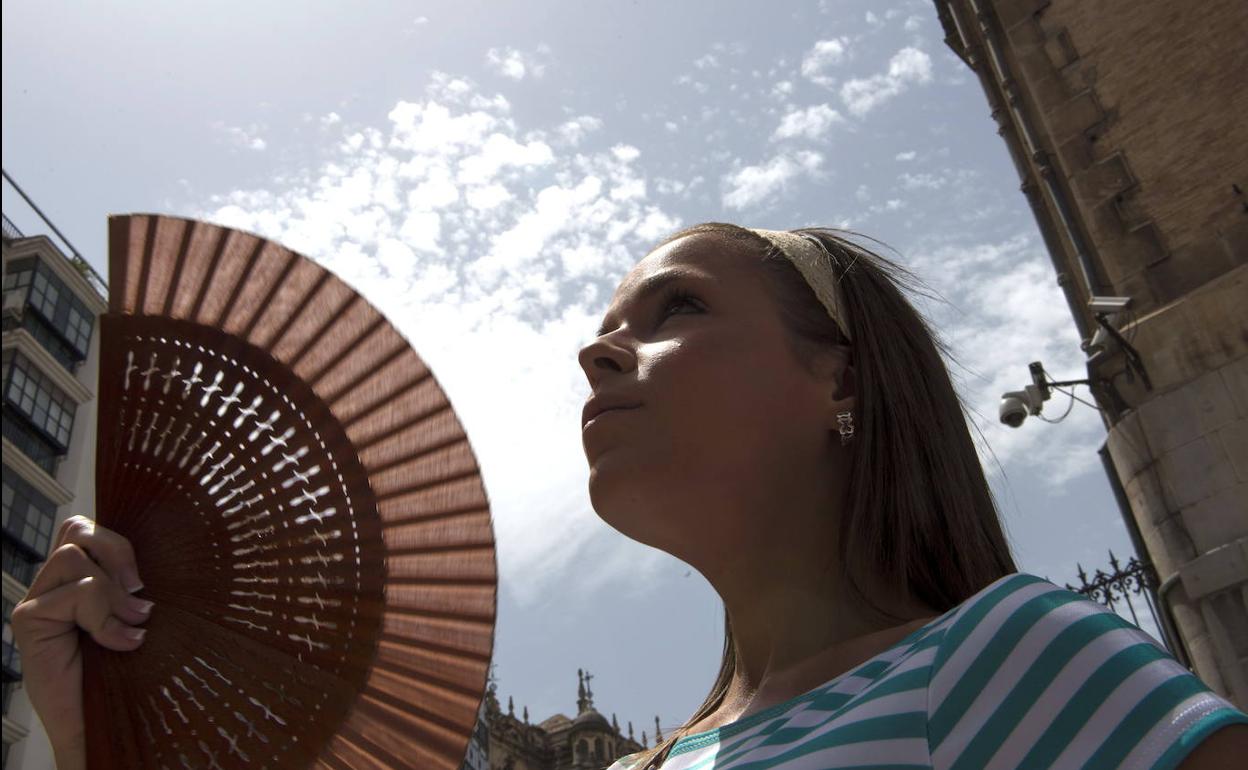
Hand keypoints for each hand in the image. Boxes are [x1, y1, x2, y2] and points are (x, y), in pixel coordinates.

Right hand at [11, 515, 152, 769]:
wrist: (101, 722)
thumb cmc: (125, 672)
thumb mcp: (136, 618)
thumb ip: (133, 588)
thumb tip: (158, 562)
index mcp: (76, 579)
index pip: (84, 528)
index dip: (118, 541)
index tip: (144, 580)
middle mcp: (52, 585)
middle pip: (77, 530)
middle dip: (117, 552)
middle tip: (139, 593)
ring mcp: (37, 601)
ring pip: (74, 557)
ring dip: (112, 591)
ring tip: (132, 623)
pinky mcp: (29, 620)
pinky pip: (76, 593)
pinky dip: (106, 617)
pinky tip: (121, 643)